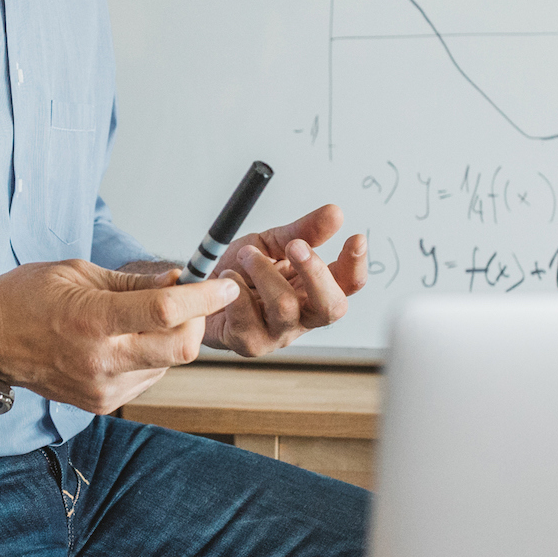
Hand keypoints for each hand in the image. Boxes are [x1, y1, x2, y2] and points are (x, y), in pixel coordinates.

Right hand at [0, 259, 238, 411]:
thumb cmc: (27, 298)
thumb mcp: (80, 273)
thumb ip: (135, 283)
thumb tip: (179, 281)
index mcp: (92, 320)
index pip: (166, 311)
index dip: (205, 297)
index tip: (224, 285)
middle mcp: (100, 360)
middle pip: (181, 348)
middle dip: (197, 321)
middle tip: (192, 300)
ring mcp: (102, 388)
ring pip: (168, 364)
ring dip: (172, 338)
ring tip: (142, 318)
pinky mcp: (101, 403)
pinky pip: (147, 378)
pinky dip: (151, 356)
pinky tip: (126, 340)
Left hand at [204, 204, 368, 357]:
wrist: (201, 293)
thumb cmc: (242, 271)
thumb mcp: (273, 243)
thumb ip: (303, 230)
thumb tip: (336, 213)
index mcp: (314, 290)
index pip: (350, 284)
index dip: (357, 264)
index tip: (355, 238)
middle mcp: (303, 316)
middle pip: (331, 307)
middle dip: (316, 273)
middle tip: (296, 245)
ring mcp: (277, 334)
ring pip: (284, 307)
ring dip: (263, 271)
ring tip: (246, 254)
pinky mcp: (249, 343)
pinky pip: (247, 316)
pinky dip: (236, 287)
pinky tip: (228, 276)